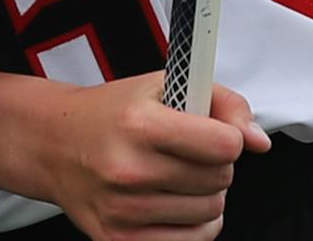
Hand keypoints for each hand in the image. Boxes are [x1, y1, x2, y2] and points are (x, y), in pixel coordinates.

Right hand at [40, 73, 268, 240]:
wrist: (53, 145)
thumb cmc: (111, 114)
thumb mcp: (160, 86)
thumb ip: (221, 102)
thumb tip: (259, 141)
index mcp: (139, 124)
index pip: (224, 144)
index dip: (227, 136)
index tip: (212, 131)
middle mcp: (129, 170)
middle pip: (221, 179)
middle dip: (214, 163)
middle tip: (186, 151)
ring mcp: (125, 211)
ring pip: (212, 213)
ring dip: (205, 195)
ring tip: (176, 176)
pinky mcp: (122, 240)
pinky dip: (194, 224)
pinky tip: (173, 202)